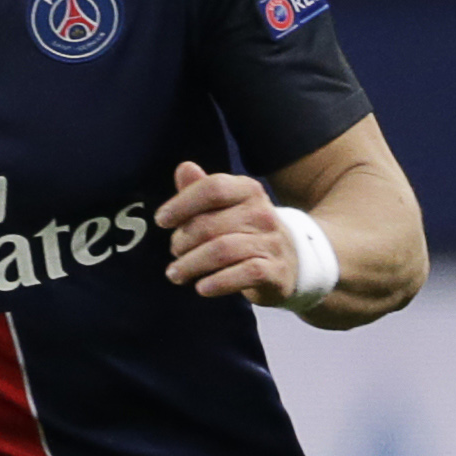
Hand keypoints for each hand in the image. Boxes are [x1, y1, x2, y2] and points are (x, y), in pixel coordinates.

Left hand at [157, 160, 297, 303]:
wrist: (294, 262)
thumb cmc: (248, 232)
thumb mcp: (228, 208)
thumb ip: (202, 190)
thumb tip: (183, 168)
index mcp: (249, 191)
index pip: (212, 188)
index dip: (182, 204)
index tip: (161, 220)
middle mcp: (262, 213)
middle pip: (210, 225)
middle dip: (182, 241)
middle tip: (174, 253)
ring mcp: (271, 242)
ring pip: (222, 250)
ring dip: (191, 265)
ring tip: (175, 274)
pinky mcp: (275, 271)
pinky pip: (243, 274)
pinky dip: (218, 282)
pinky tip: (201, 288)